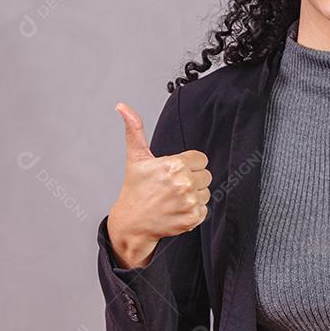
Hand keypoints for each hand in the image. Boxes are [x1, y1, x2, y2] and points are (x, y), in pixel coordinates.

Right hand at [107, 102, 212, 268]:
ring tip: (174, 197)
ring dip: (194, 195)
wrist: (132, 223)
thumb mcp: (136, 158)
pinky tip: (177, 209)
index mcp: (174, 165)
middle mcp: (184, 183)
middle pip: (206, 175)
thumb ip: (135, 129)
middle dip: (192, 179)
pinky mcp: (193, 218)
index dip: (188, 164)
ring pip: (206, 192)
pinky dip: (193, 210)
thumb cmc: (135, 189)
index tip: (174, 171)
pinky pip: (205, 208)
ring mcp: (189, 202)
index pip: (201, 159)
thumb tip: (123, 107)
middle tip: (173, 185)